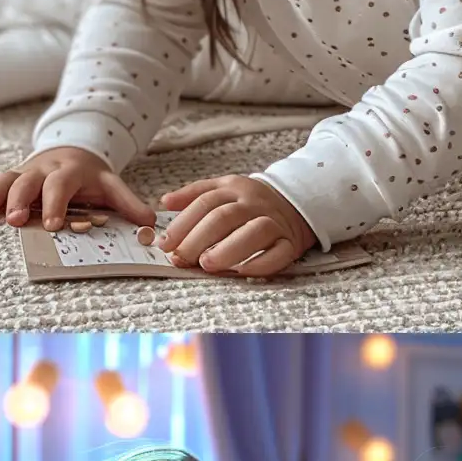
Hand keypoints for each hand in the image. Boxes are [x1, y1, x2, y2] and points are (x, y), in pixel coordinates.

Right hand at [0, 147, 151, 229]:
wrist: (72, 151)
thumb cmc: (92, 177)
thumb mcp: (112, 186)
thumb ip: (129, 203)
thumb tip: (150, 224)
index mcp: (68, 171)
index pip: (61, 186)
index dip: (56, 204)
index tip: (52, 226)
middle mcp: (41, 170)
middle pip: (26, 182)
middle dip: (18, 201)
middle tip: (14, 222)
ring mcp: (22, 172)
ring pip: (2, 181)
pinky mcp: (8, 177)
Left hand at [159, 175, 315, 276]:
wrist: (296, 204)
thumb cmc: (251, 203)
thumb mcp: (224, 188)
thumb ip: (194, 194)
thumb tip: (165, 202)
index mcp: (235, 188)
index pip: (205, 203)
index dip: (182, 224)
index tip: (165, 244)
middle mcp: (255, 204)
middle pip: (224, 218)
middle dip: (198, 239)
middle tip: (181, 258)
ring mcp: (275, 223)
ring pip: (254, 233)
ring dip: (228, 250)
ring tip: (207, 264)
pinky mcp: (291, 243)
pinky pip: (279, 254)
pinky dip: (260, 264)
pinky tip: (240, 272)